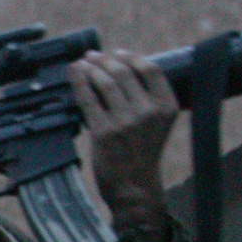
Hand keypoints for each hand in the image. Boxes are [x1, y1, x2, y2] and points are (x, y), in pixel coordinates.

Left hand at [71, 47, 179, 230]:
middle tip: (93, 56)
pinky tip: (74, 73)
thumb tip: (121, 70)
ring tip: (83, 64)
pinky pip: (88, 99)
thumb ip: (147, 99)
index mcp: (167, 107)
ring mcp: (125, 121)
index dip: (131, 57)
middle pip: (125, 72)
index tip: (117, 53)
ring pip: (106, 82)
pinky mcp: (103, 132)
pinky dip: (79, 82)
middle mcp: (148, 111)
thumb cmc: (142, 154)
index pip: (151, 69)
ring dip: (91, 68)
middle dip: (106, 59)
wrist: (134, 188)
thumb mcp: (158, 124)